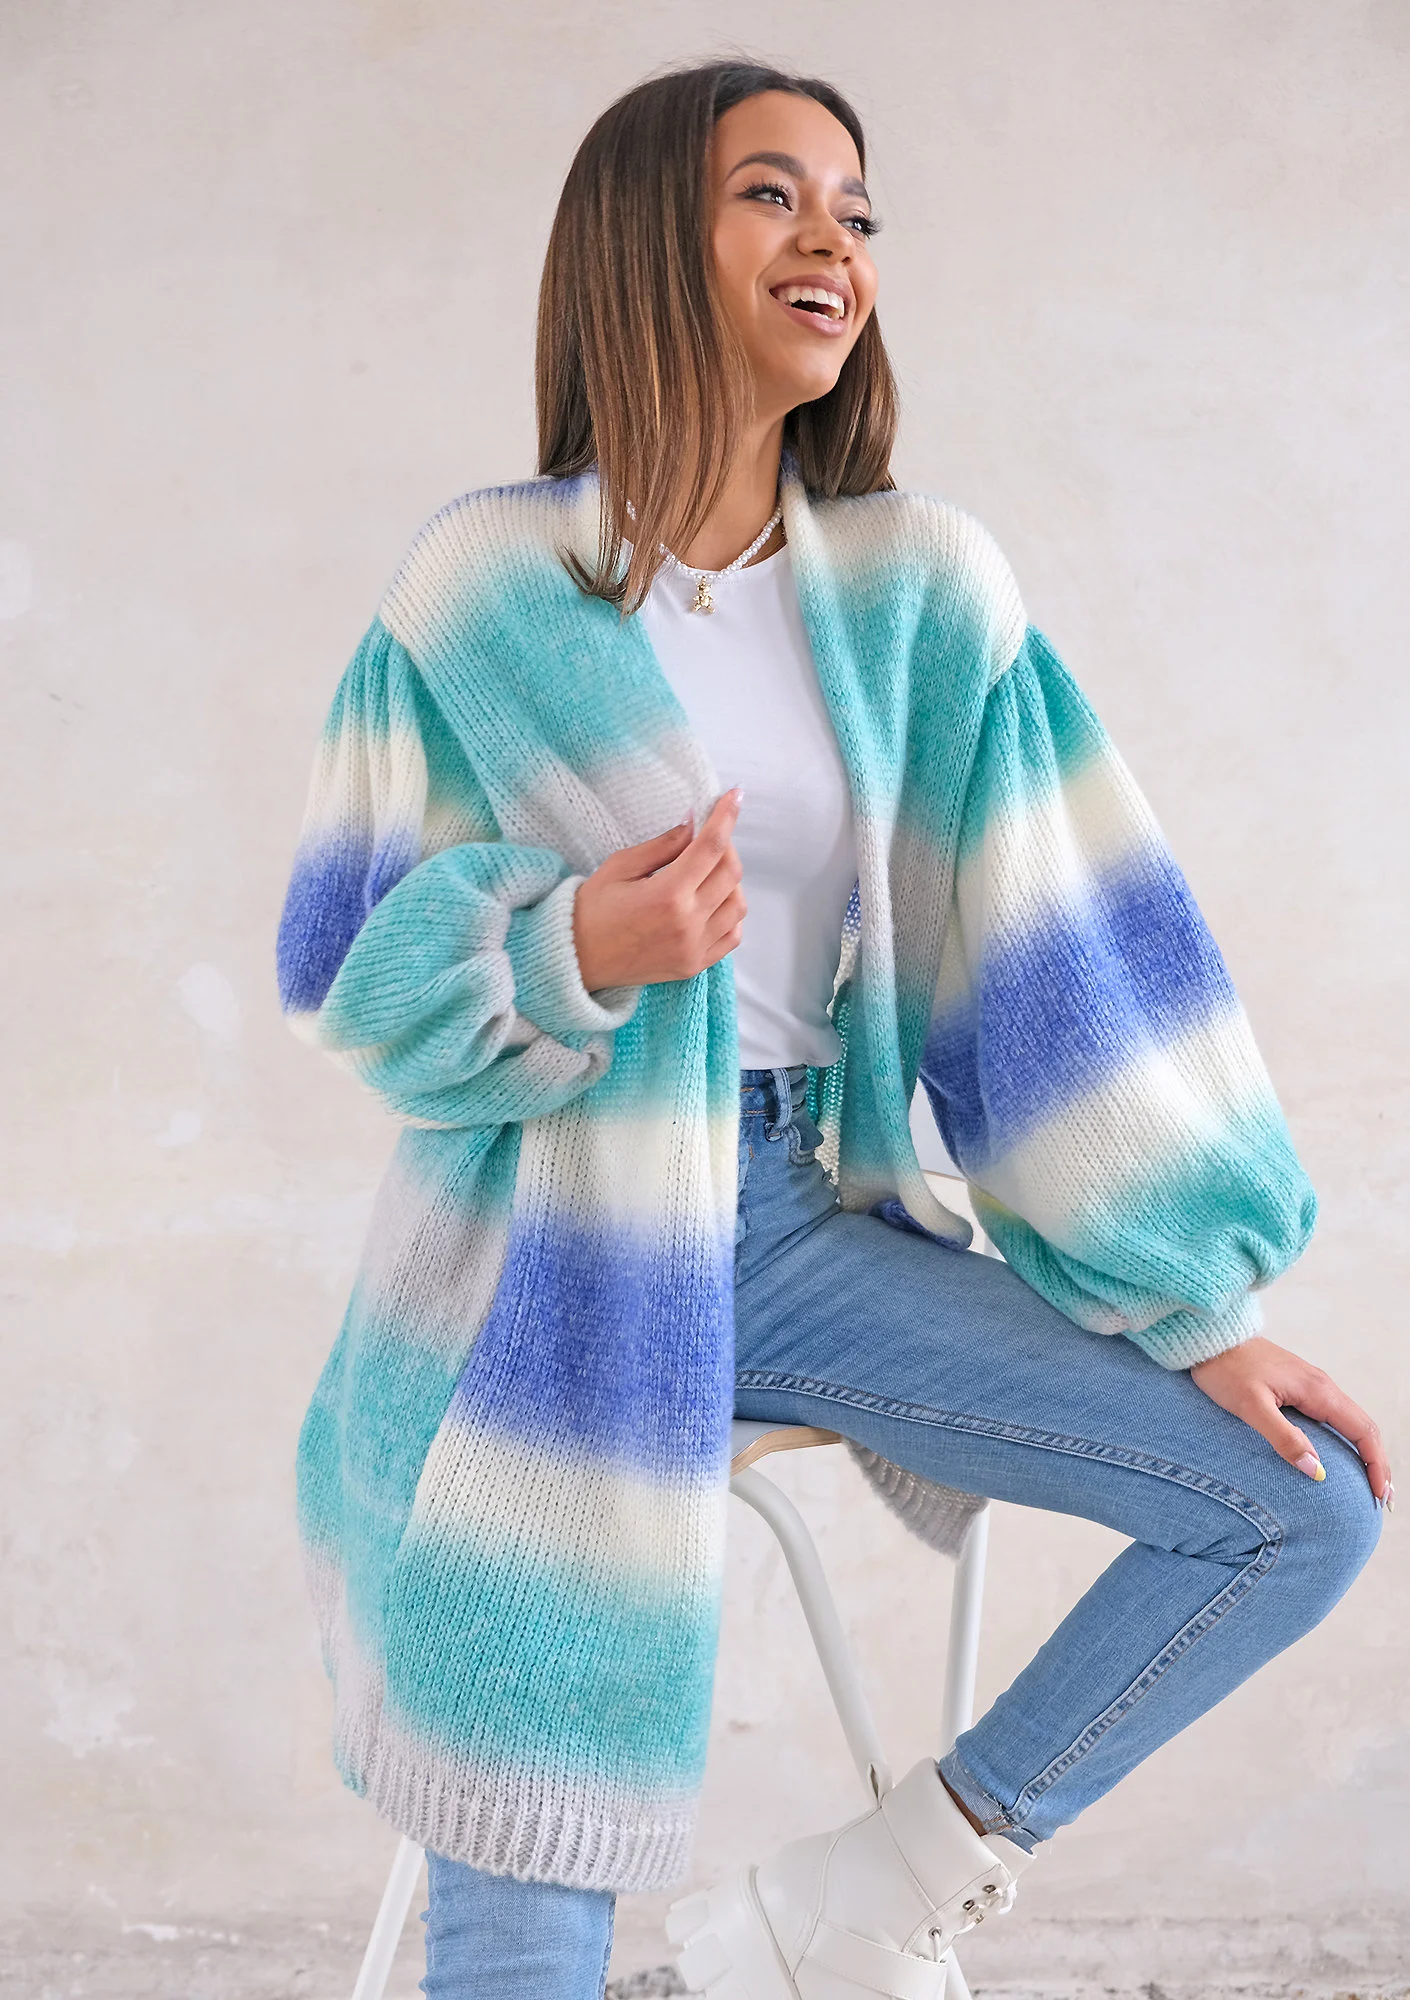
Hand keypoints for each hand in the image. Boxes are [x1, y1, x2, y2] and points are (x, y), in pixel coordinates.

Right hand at [572, 788, 745, 989]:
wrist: (575, 960)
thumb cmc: (591, 910)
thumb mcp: (619, 867)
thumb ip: (662, 845)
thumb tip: (694, 824)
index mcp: (667, 895)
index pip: (711, 846)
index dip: (726, 816)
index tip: (734, 795)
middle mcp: (687, 923)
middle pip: (731, 872)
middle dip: (726, 845)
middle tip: (707, 837)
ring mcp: (694, 948)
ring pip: (738, 904)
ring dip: (730, 881)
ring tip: (706, 872)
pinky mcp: (695, 965)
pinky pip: (732, 935)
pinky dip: (729, 913)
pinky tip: (710, 902)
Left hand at [1191, 1336, 1390, 1501]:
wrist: (1210, 1339)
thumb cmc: (1225, 1371)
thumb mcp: (1251, 1407)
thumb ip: (1283, 1438)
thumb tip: (1317, 1471)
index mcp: (1317, 1390)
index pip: (1363, 1431)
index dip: (1376, 1465)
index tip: (1379, 1495)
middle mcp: (1321, 1385)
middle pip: (1364, 1427)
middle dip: (1377, 1462)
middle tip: (1381, 1499)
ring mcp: (1311, 1384)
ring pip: (1350, 1420)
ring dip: (1364, 1451)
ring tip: (1367, 1482)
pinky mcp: (1298, 1386)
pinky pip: (1333, 1415)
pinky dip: (1346, 1438)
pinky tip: (1337, 1454)